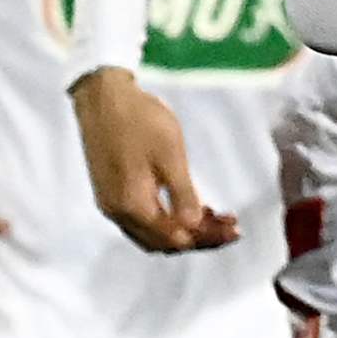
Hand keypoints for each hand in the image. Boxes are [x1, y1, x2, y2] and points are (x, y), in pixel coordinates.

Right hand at [72, 68, 234, 252]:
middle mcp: (118, 213)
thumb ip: (183, 194)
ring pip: (153, 234)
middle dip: (199, 238)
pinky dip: (167, 220)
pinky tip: (188, 207)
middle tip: (229, 226)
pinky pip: (142, 220)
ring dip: (184, 231)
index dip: (208, 238)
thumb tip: (194, 227)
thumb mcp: (170, 155)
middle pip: (164, 242)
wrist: (102, 95)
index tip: (235, 230)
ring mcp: (111, 204)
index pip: (176, 238)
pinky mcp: (110, 193)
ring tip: (215, 218)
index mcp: (132, 206)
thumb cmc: (139, 119)